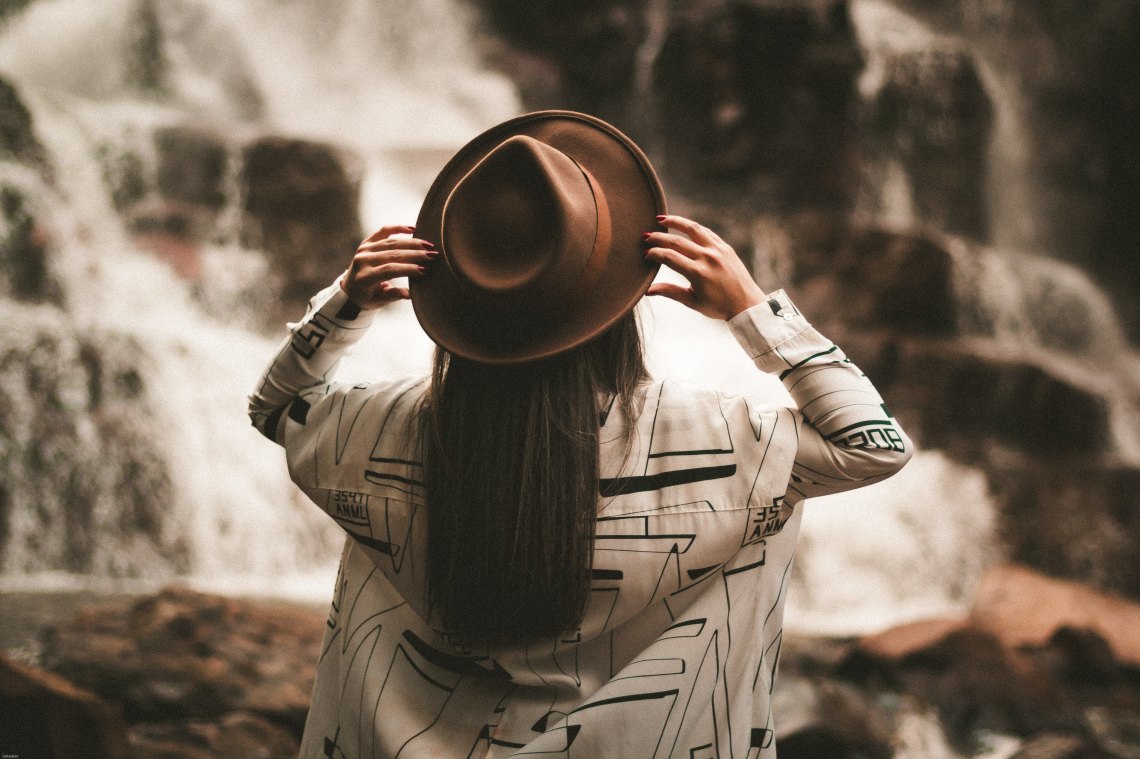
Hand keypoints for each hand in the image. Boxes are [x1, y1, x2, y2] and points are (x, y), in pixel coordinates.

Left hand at [340, 225, 435, 308]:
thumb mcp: (379, 301)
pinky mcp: (367, 242)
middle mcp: (362, 260)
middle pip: (393, 254)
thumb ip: (393, 295)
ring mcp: (364, 249)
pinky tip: (413, 229)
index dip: (409, 269)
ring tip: (429, 246)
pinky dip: (398, 228)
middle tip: (433, 256)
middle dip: (415, 254)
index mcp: (364, 277)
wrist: (350, 288)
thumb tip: (410, 294)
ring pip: (392, 243)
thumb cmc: (367, 297)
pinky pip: (384, 231)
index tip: (426, 270)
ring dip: (412, 243)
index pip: (390, 270)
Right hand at [644, 215, 766, 319]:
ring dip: (676, 221)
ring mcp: (718, 250)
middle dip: (659, 237)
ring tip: (661, 218)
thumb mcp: (692, 301)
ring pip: (693, 229)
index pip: (669, 257)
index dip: (655, 254)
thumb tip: (648, 290)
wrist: (746, 304)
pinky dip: (692, 227)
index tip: (646, 254)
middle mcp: (708, 258)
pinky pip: (706, 232)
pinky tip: (682, 225)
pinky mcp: (725, 247)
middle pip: (677, 241)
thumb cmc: (718, 306)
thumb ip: (670, 292)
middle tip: (646, 236)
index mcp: (698, 273)